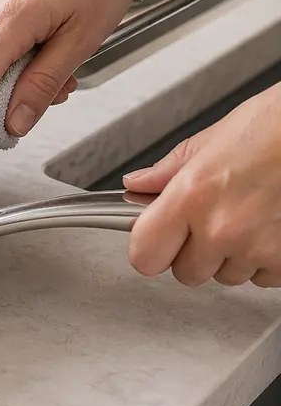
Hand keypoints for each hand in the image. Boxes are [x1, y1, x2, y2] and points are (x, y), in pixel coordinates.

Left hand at [123, 82, 280, 286]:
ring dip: (231, 256)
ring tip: (246, 216)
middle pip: (186, 273)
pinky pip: (262, 277)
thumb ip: (168, 171)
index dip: (149, 249)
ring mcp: (258, 248)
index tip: (156, 238)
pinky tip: (268, 227)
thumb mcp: (212, 141)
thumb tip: (138, 184)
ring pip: (227, 276)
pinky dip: (264, 259)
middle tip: (210, 220)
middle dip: (193, 252)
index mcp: (191, 196)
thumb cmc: (273, 129)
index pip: (145, 256)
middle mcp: (222, 228)